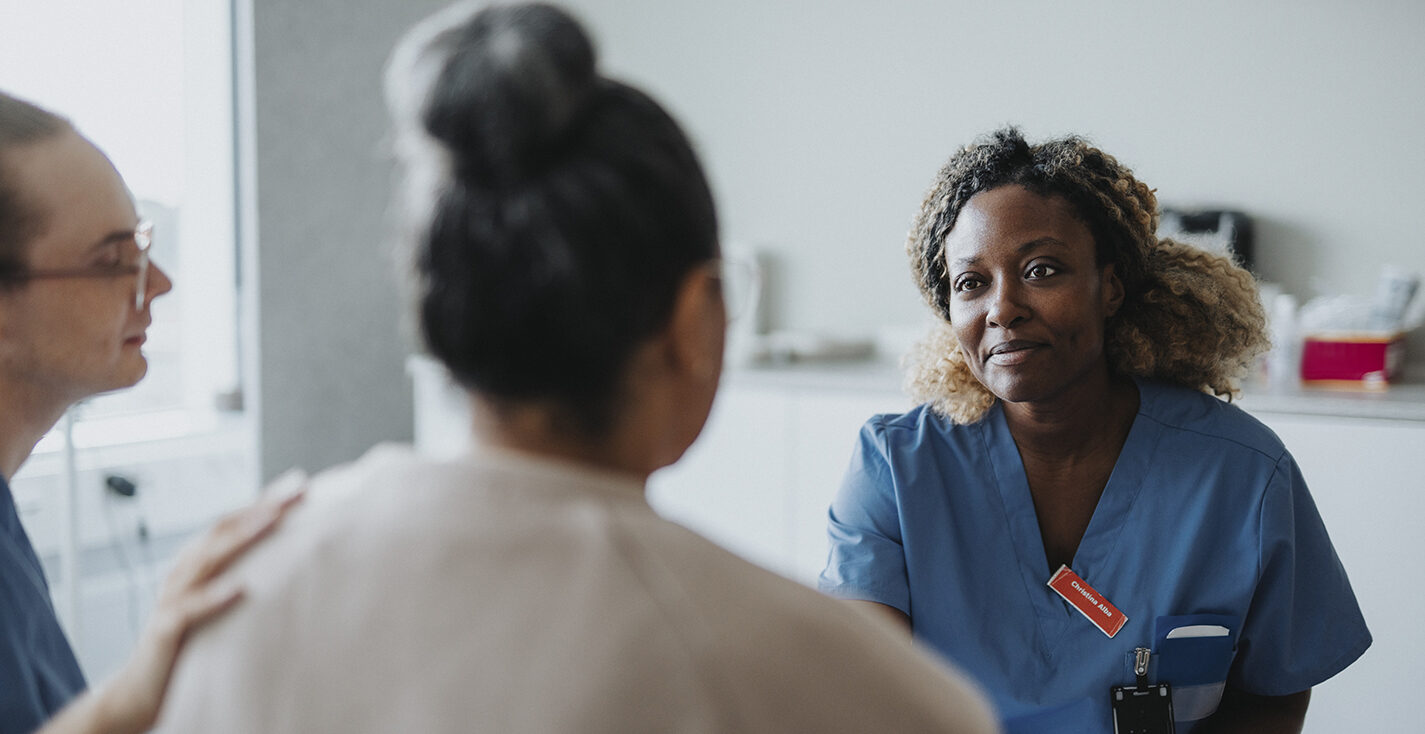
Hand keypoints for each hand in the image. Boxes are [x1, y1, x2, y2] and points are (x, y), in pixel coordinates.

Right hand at [92, 485, 304, 732]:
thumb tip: (293, 560)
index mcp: (199, 563)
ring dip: (241, 537)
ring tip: (272, 519)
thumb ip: (246, 578)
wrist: (140, 690)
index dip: (264, 501)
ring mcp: (173, 598)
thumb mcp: (219, 603)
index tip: (300, 483)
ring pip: (206, 560)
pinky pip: (188, 611)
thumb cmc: (190, 643)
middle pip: (223, 530)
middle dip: (261, 507)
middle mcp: (184, 572)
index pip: (233, 522)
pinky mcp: (165, 630)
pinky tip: (240, 588)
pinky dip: (214, 597)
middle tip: (298, 490)